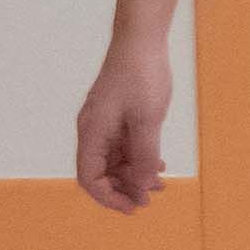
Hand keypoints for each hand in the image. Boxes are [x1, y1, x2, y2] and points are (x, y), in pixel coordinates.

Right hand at [70, 38, 174, 214]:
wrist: (141, 41)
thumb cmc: (141, 76)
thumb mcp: (148, 120)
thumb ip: (144, 154)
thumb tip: (141, 185)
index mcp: (92, 132)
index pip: (89, 178)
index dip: (108, 197)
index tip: (133, 208)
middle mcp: (93, 131)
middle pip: (101, 173)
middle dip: (124, 189)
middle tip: (149, 200)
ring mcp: (105, 124)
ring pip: (114, 161)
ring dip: (134, 176)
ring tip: (160, 186)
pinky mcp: (117, 118)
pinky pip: (123, 147)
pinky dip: (139, 159)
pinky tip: (158, 166)